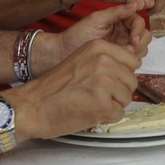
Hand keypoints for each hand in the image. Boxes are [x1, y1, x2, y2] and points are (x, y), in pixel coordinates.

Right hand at [10, 39, 140, 139]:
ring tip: (89, 102)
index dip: (121, 75)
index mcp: (99, 47)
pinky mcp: (103, 104)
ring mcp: (104, 83)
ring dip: (112, 105)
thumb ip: (105, 61)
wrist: (32, 106)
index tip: (107, 81)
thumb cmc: (53, 87)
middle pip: (131, 81)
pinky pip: (119, 114)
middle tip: (94, 95)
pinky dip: (106, 117)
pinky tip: (89, 112)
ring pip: (127, 98)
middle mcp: (104, 62)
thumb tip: (131, 68)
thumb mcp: (81, 60)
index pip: (132, 61)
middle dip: (118, 92)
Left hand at [51, 3, 149, 65]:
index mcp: (119, 19)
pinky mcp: (119, 58)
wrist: (63, 53)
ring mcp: (122, 46)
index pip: (139, 22)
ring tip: (121, 55)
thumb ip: (117, 12)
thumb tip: (135, 3)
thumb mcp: (97, 19)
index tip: (133, 39)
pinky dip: (130, 62)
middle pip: (145, 36)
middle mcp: (123, 32)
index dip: (139, 31)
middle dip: (140, 43)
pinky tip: (118, 62)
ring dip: (136, 53)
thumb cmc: (76, 35)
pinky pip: (133, 60)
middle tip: (128, 49)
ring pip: (142, 49)